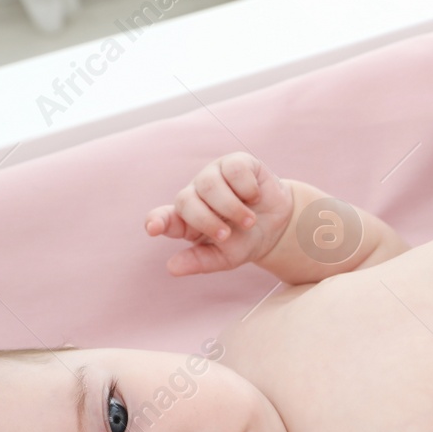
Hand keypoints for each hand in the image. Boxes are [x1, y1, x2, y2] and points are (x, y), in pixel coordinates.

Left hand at [145, 152, 294, 275]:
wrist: (279, 226)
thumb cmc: (245, 241)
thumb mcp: (225, 257)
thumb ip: (200, 262)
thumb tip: (171, 268)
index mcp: (187, 220)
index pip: (164, 218)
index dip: (157, 221)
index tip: (153, 229)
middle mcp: (195, 194)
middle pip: (186, 201)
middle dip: (206, 221)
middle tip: (226, 236)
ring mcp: (214, 175)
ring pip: (209, 185)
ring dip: (231, 208)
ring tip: (249, 221)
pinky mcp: (235, 163)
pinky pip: (234, 171)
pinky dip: (248, 189)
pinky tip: (255, 198)